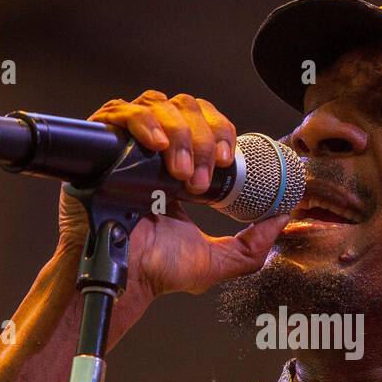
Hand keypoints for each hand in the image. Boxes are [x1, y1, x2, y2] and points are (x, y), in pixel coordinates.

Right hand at [56, 91, 289, 298]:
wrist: (124, 277)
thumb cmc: (158, 271)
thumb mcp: (217, 259)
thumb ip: (254, 245)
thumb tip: (283, 219)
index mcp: (180, 169)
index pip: (205, 123)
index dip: (219, 132)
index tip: (226, 160)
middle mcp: (154, 151)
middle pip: (185, 108)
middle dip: (200, 139)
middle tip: (199, 178)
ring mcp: (126, 146)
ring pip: (157, 104)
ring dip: (177, 133)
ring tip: (177, 172)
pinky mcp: (98, 147)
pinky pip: (118, 112)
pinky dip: (142, 122)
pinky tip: (156, 146)